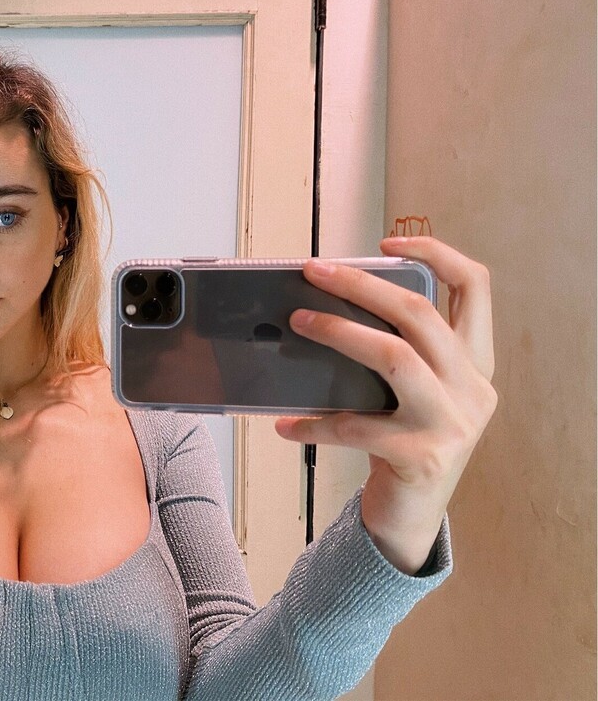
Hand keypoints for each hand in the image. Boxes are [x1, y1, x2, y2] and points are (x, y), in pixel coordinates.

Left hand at [274, 236, 496, 573]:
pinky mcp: (422, 457)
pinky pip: (356, 427)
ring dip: (339, 333)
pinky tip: (285, 423)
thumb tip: (325, 304)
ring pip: (394, 357)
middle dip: (362, 286)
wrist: (411, 517)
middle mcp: (474, 388)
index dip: (437, 254)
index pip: (476, 288)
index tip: (388, 242)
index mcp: (475, 362)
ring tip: (297, 323)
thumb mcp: (411, 392)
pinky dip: (314, 423)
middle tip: (314, 272)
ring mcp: (453, 423)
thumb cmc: (402, 440)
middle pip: (420, 315)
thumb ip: (394, 351)